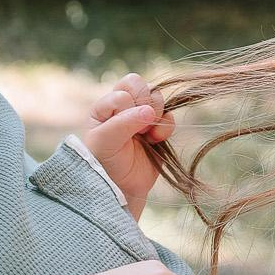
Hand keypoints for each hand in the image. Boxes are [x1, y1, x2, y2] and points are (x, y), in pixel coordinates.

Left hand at [84, 72, 172, 218]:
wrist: (122, 189)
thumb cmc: (105, 165)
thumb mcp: (105, 142)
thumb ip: (123, 123)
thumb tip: (149, 110)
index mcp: (105, 106)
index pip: (125, 88)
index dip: (129, 105)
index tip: (122, 127)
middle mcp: (122, 108)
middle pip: (141, 85)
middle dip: (145, 102)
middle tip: (139, 126)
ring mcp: (140, 117)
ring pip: (156, 97)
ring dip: (156, 114)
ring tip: (146, 134)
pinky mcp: (157, 129)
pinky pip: (169, 116)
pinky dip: (166, 126)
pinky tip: (155, 140)